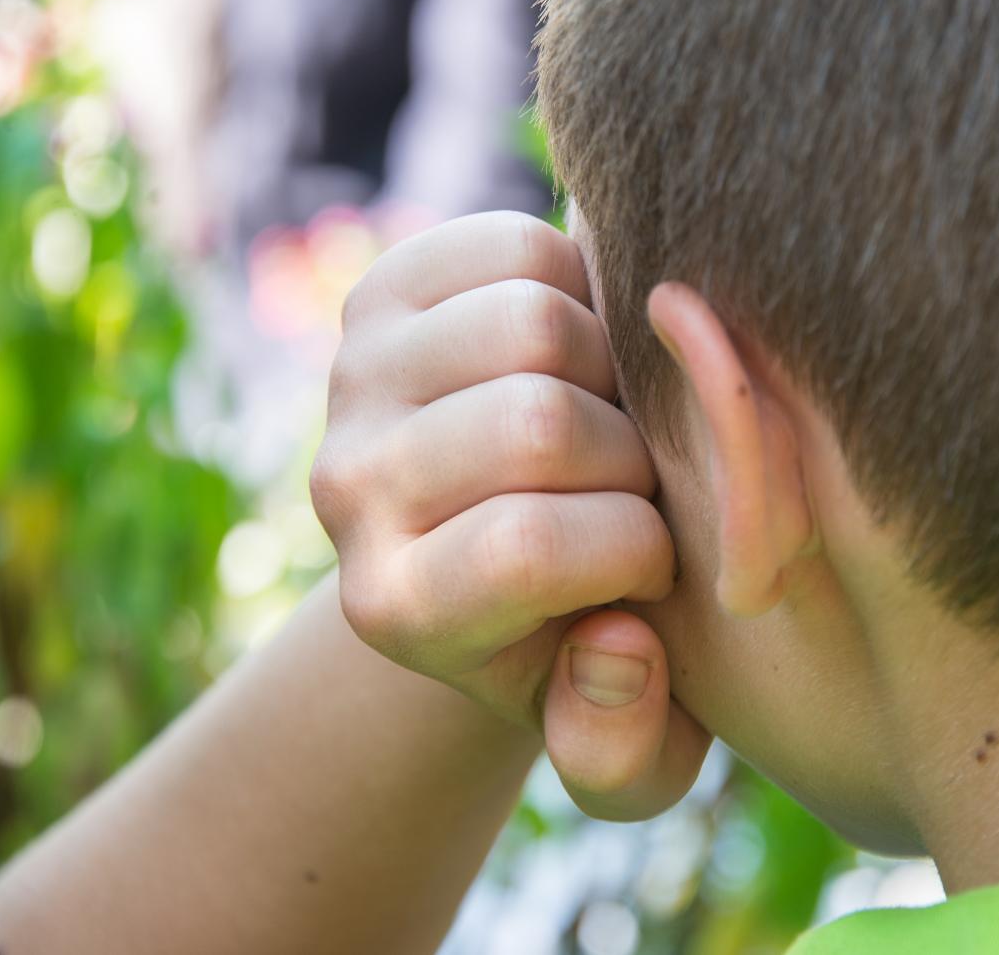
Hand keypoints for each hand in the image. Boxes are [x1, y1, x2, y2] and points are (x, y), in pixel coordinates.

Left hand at [311, 212, 708, 818]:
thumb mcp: (618, 735)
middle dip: (633, 452)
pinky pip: (521, 246)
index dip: (635, 548)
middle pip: (535, 423)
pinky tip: (585, 354)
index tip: (651, 563)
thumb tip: (617, 649)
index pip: (529, 550)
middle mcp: (347, 489)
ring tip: (614, 416)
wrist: (498, 535)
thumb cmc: (577, 634)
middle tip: (639, 482)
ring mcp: (358, 377)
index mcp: (395, 607)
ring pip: (533, 323)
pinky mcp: (387, 287)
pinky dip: (586, 287)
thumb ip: (626, 751)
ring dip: (615, 368)